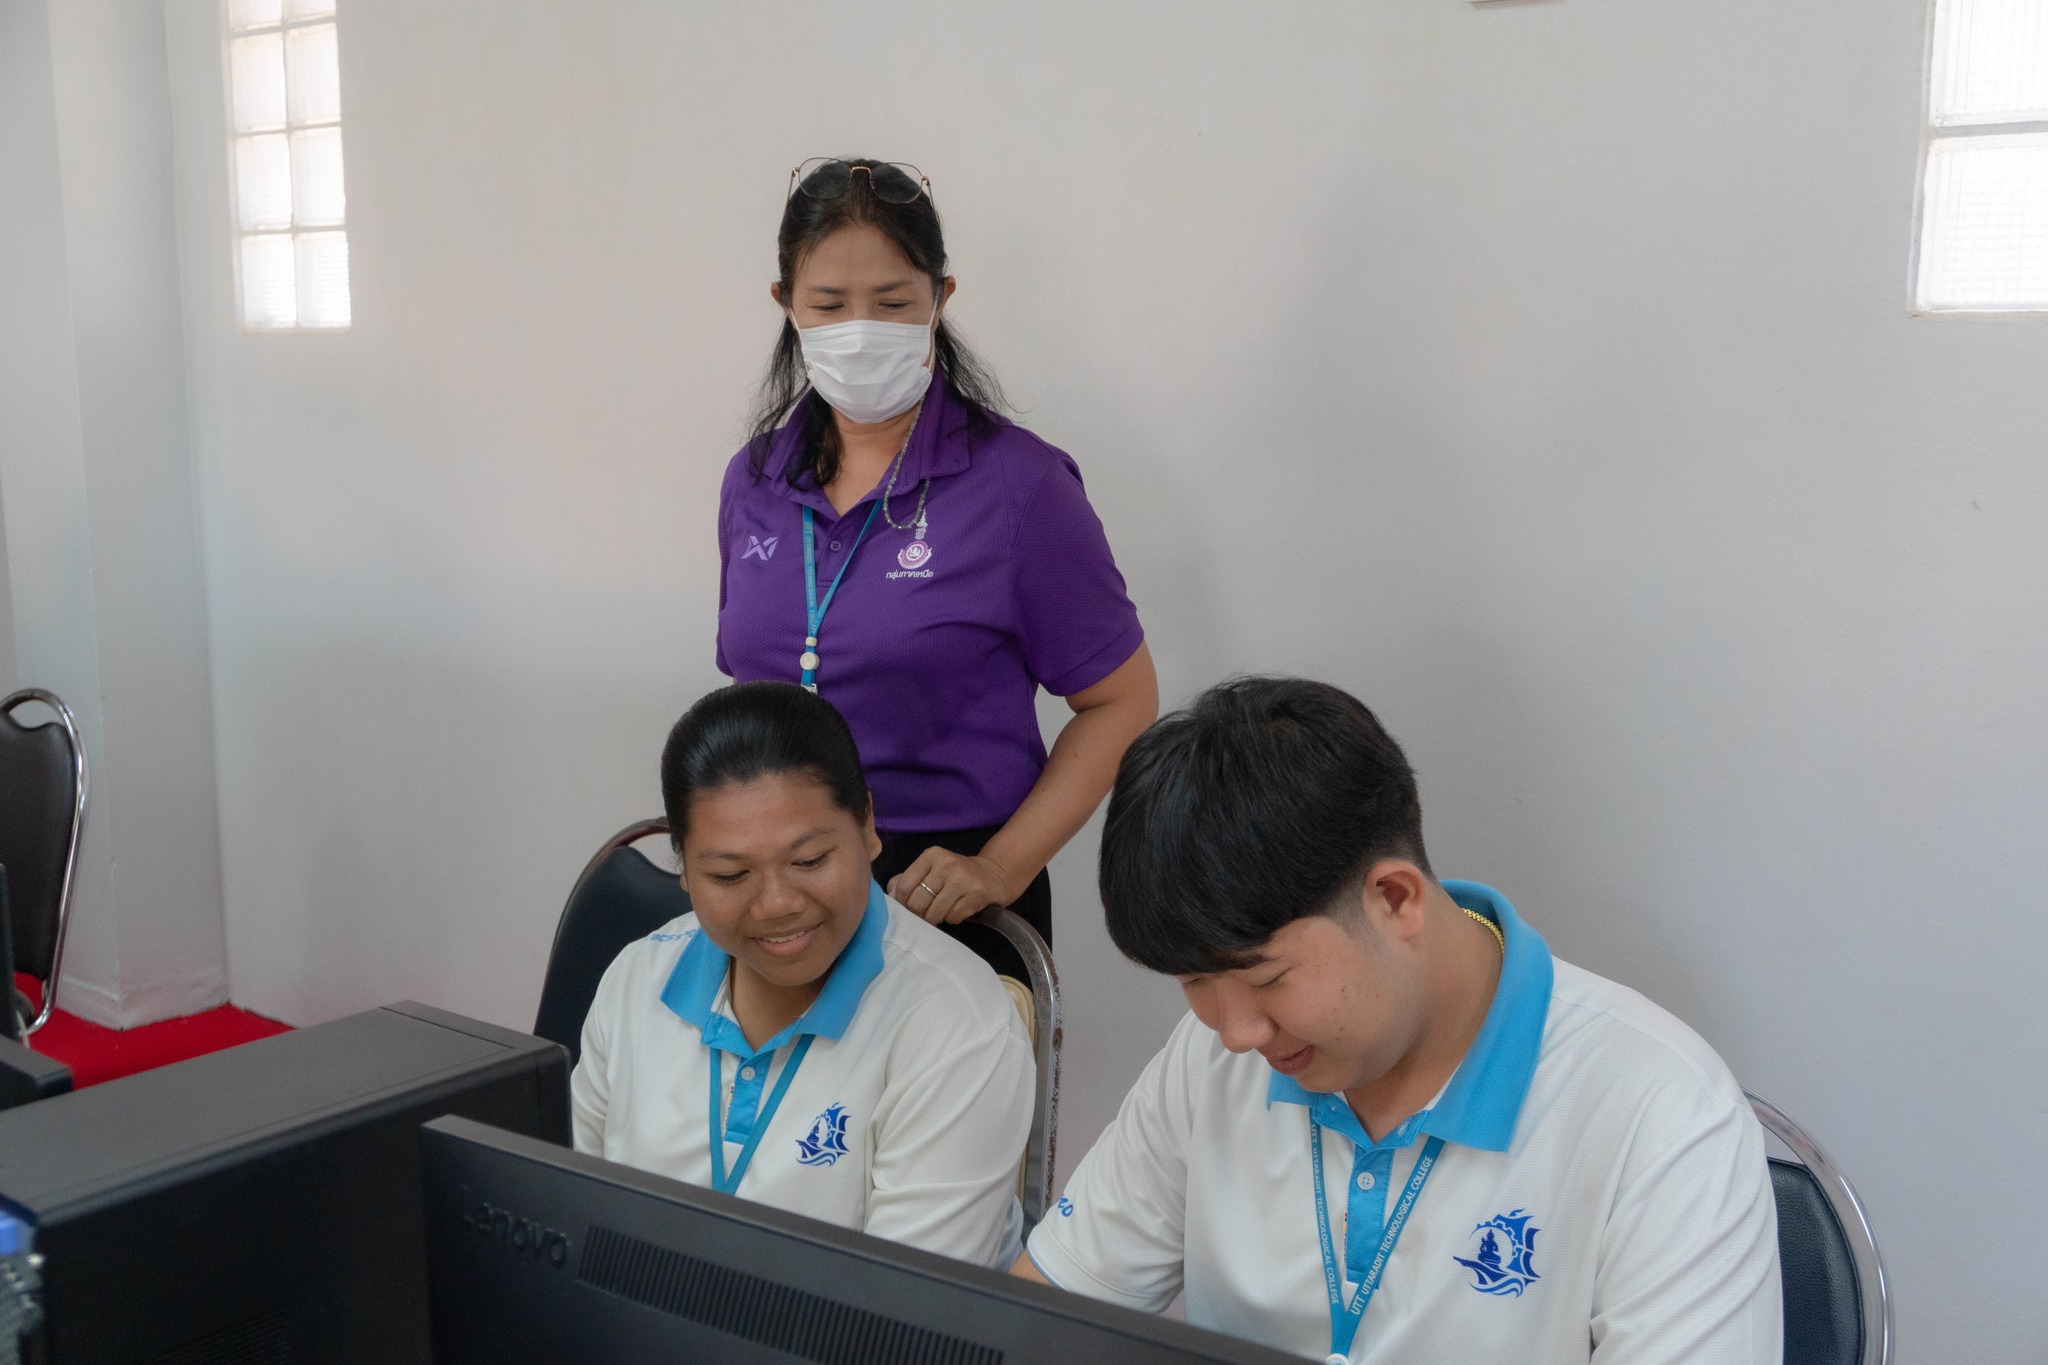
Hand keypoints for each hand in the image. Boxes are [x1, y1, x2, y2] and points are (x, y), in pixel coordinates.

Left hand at [887, 847, 1022, 925]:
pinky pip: (952, 918)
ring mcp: (963, 879)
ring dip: (934, 918)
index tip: (905, 909)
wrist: (992, 875)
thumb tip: (891, 896)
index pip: (904, 885)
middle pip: (918, 902)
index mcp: (931, 855)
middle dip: (918, 914)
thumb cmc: (954, 874)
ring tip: (940, 911)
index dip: (901, 903)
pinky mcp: (976, 894)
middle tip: (923, 914)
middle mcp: (947, 864)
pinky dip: (952, 919)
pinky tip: (957, 909)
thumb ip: (907, 879)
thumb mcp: (930, 869)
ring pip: (934, 913)